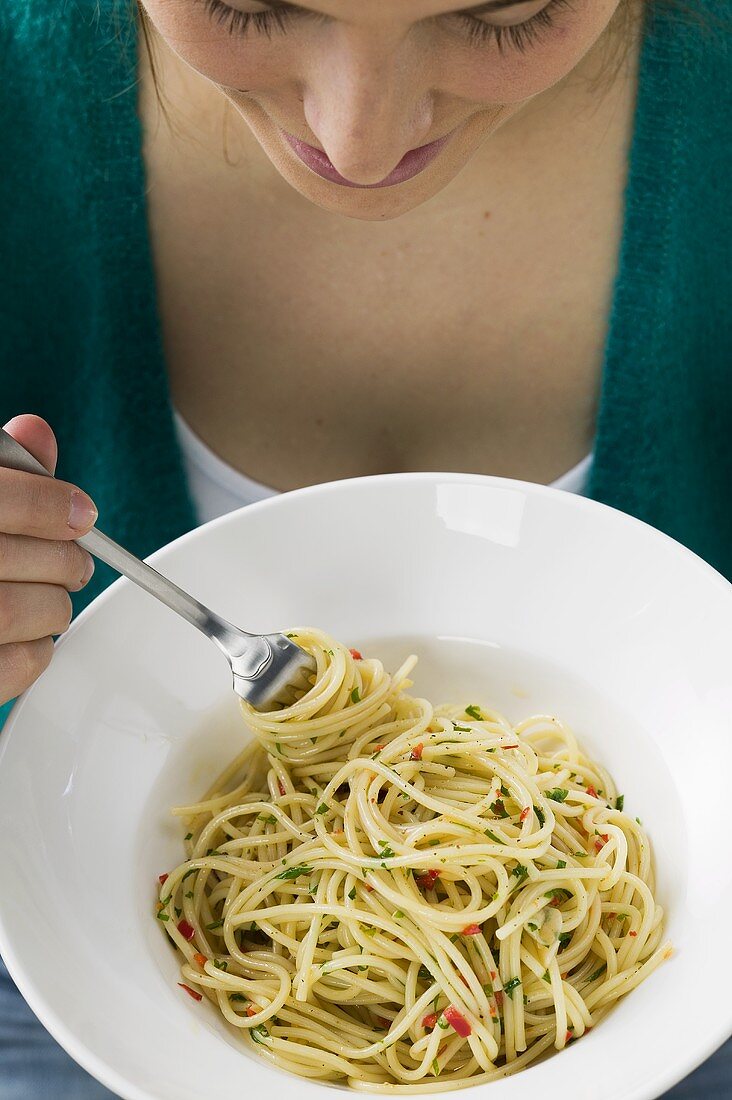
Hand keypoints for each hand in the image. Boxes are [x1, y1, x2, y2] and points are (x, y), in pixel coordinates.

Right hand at [0, 415, 96, 705]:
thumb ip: (0, 472)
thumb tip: (36, 433)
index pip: (2, 500)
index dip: (50, 503)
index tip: (80, 512)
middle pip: (26, 559)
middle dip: (66, 560)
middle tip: (73, 561)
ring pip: (30, 612)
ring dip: (54, 605)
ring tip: (44, 597)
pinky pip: (21, 664)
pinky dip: (38, 649)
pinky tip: (21, 634)